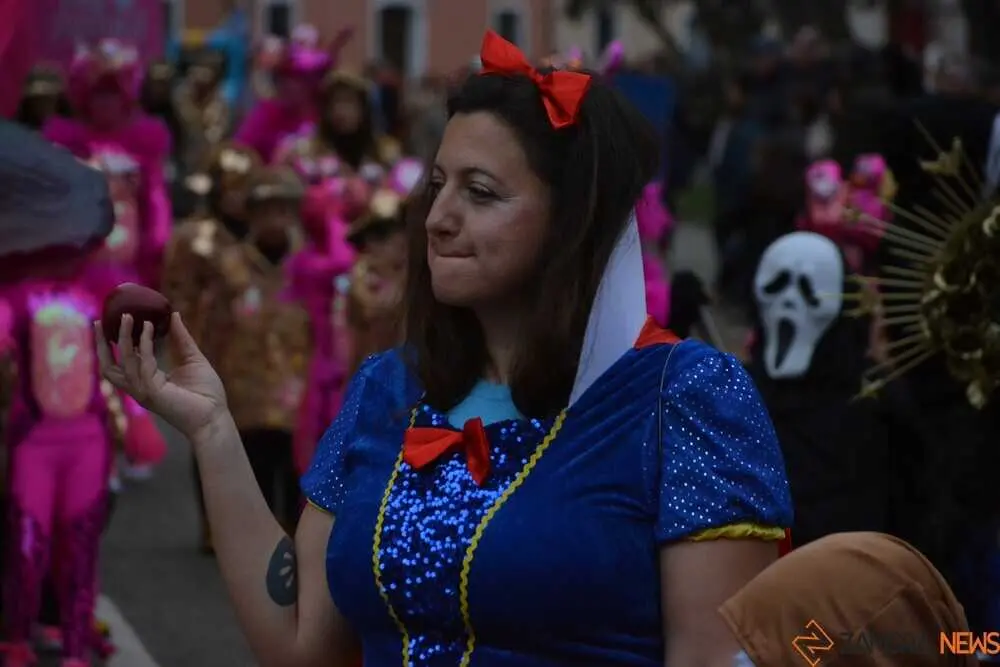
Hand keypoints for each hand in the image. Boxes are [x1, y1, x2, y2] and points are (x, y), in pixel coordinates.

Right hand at [95, 312, 227, 441]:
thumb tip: (173, 314)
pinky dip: (145, 343)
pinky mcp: (151, 392)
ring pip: (124, 362)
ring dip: (125, 337)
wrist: (215, 416)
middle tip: (100, 321)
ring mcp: (143, 391)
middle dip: (101, 345)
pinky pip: (144, 363)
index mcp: (145, 381)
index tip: (109, 324)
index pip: (119, 363)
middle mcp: (139, 387)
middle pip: (108, 367)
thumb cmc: (206, 393)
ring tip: (129, 316)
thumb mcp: (193, 359)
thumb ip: (181, 338)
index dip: (110, 346)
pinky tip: (149, 327)